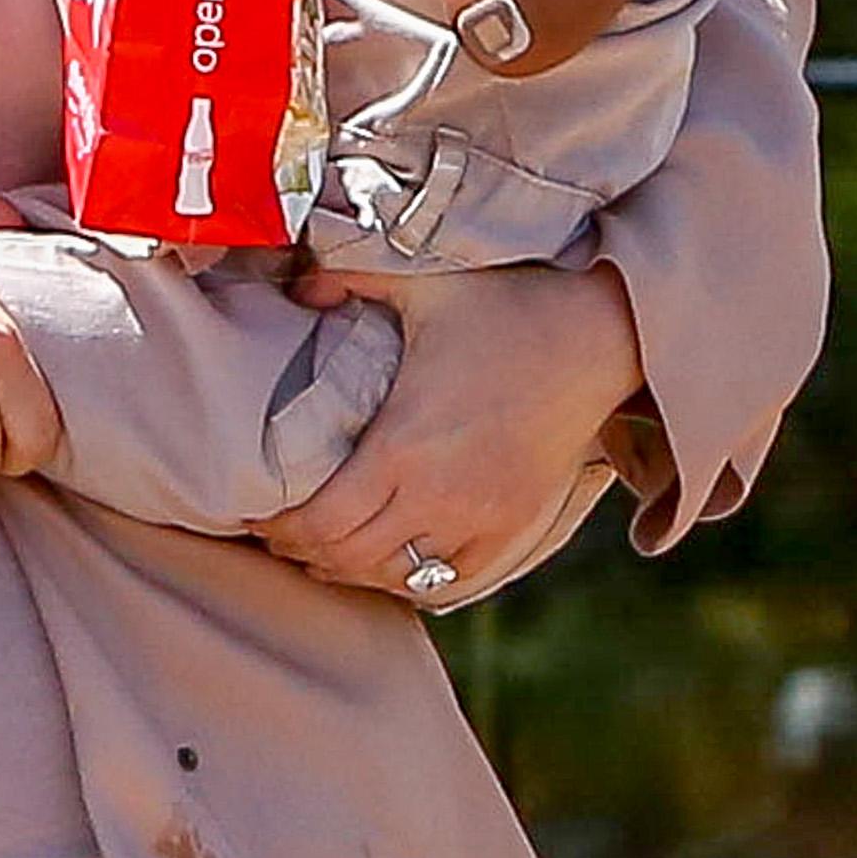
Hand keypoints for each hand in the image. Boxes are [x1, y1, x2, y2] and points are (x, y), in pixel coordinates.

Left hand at [261, 256, 640, 595]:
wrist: (597, 338)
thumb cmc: (505, 306)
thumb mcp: (420, 280)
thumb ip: (345, 276)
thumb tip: (296, 283)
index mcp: (402, 445)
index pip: (321, 521)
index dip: (281, 528)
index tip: (259, 514)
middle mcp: (438, 496)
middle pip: (347, 557)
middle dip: (304, 551)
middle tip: (279, 534)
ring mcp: (479, 520)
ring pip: (394, 577)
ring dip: (351, 569)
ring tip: (323, 549)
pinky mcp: (513, 528)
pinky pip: (449, 582)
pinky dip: (410, 580)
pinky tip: (389, 561)